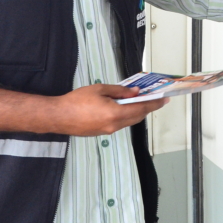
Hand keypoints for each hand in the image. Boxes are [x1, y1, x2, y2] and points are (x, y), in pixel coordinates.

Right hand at [49, 84, 167, 135]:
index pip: (141, 108)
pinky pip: (120, 125)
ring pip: (129, 122)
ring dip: (137, 112)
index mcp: (115, 113)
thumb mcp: (100, 89)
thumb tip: (135, 92)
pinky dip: (126, 116)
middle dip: (147, 108)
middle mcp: (114, 125)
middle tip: (155, 99)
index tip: (164, 100)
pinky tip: (125, 108)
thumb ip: (120, 91)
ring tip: (141, 102)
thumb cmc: (76, 101)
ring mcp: (108, 131)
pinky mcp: (102, 133)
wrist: (58, 116)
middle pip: (137, 117)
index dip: (154, 104)